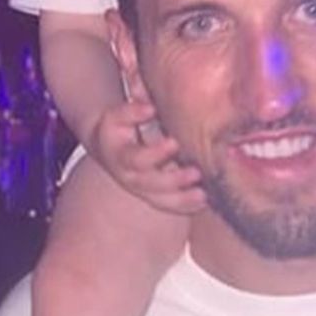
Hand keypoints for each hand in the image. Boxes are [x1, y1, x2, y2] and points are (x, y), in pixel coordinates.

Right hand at [89, 99, 205, 214]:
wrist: (110, 148)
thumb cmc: (118, 128)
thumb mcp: (117, 116)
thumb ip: (132, 111)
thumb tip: (150, 109)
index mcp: (121, 157)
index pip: (137, 159)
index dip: (155, 153)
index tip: (174, 143)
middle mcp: (131, 178)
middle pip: (152, 184)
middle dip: (174, 180)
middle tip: (196, 173)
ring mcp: (144, 190)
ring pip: (162, 201)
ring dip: (184, 200)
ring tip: (203, 195)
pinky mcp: (156, 197)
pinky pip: (171, 206)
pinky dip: (188, 206)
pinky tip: (205, 202)